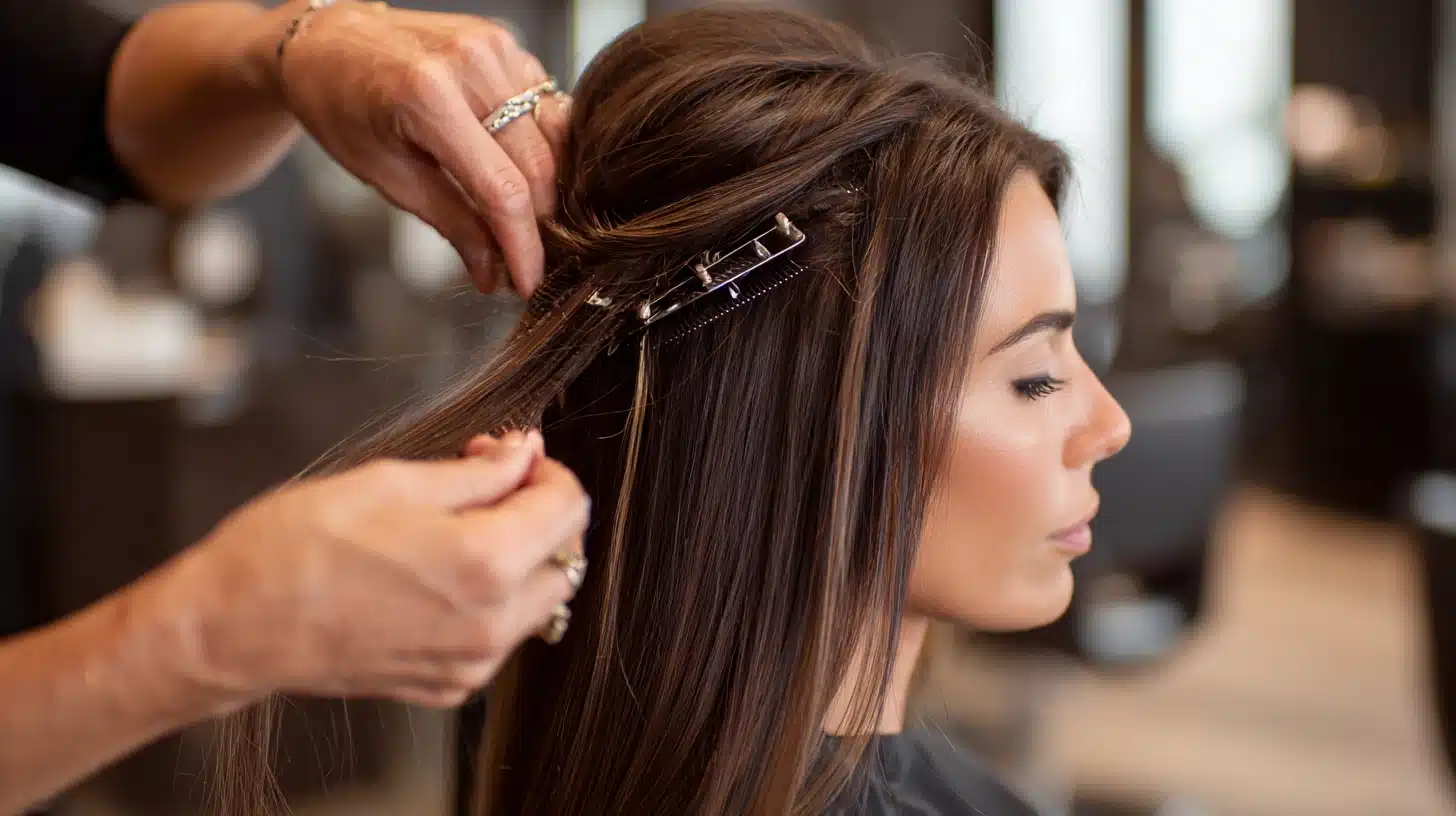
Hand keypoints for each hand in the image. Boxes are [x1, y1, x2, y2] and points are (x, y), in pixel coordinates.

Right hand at [165, 432, 588, 708]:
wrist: (233, 626)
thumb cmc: (296, 547)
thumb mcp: (392, 482)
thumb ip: (477, 473)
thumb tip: (523, 453)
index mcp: (487, 563)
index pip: (568, 507)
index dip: (544, 470)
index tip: (512, 454)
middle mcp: (492, 623)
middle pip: (562, 556)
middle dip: (535, 513)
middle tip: (482, 483)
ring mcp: (471, 662)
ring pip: (536, 600)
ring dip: (517, 558)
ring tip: (453, 527)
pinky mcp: (447, 684)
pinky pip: (497, 636)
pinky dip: (488, 600)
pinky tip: (437, 573)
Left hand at [262, 3, 569, 294]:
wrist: (330, 41)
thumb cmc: (342, 106)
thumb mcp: (386, 175)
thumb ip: (450, 222)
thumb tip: (493, 272)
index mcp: (427, 96)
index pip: (501, 189)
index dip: (523, 245)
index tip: (528, 282)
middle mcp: (469, 63)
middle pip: (537, 166)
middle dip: (537, 223)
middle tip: (522, 259)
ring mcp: (493, 46)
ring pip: (552, 139)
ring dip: (546, 187)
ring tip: (521, 219)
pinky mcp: (506, 43)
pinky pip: (546, 108)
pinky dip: (540, 147)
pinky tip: (516, 167)